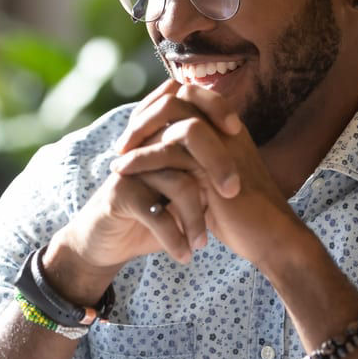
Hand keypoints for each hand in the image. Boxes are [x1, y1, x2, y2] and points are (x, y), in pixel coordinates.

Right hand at [42, 81, 237, 303]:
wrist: (108, 242)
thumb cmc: (153, 215)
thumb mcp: (181, 193)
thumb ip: (204, 173)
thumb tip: (249, 165)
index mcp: (161, 137)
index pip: (189, 103)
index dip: (216, 107)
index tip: (238, 131)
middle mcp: (146, 146)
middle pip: (187, 135)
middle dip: (218, 164)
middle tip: (233, 193)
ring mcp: (132, 168)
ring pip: (178, 182)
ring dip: (196, 217)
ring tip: (203, 243)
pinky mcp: (120, 193)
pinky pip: (156, 212)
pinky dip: (175, 238)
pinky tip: (184, 255)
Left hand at [109, 81, 297, 267]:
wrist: (270, 239)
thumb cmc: (242, 215)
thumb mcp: (213, 180)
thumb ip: (194, 160)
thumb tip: (162, 151)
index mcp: (228, 127)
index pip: (188, 95)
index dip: (157, 107)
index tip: (135, 131)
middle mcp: (226, 128)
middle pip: (178, 96)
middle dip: (144, 115)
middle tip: (123, 142)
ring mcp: (222, 143)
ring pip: (172, 116)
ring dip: (138, 133)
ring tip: (118, 156)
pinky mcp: (214, 166)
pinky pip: (170, 150)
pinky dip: (141, 158)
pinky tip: (122, 170)